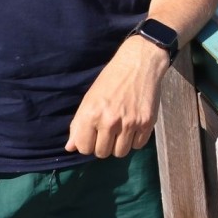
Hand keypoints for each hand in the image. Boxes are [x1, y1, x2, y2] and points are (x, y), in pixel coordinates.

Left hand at [65, 37, 168, 157]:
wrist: (138, 63)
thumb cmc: (110, 79)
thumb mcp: (89, 99)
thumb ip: (78, 124)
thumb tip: (70, 148)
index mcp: (91, 115)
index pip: (84, 148)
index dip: (87, 144)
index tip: (93, 136)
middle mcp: (110, 121)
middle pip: (102, 153)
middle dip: (104, 145)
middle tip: (108, 132)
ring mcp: (129, 123)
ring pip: (121, 153)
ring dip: (119, 145)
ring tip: (121, 131)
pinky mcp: (147, 123)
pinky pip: (138, 146)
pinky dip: (135, 140)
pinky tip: (134, 127)